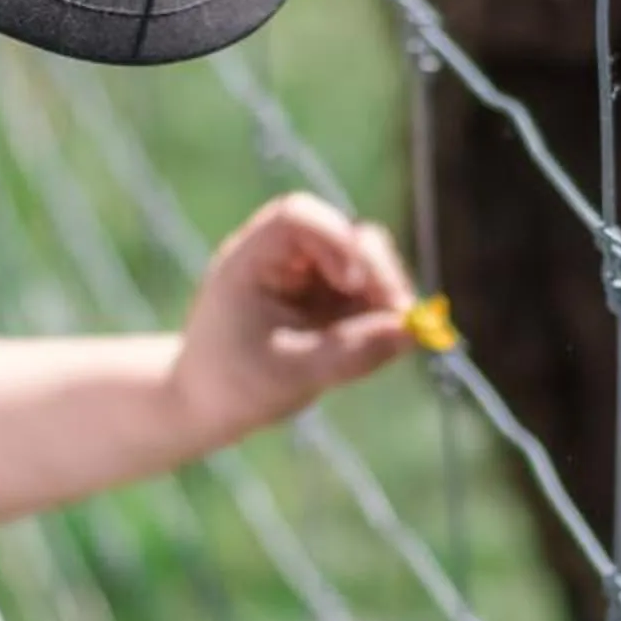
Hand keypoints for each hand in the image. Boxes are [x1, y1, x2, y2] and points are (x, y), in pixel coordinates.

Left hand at [173, 193, 415, 442]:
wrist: (208, 403)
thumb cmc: (235, 385)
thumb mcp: (293, 375)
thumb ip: (352, 353)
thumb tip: (413, 331)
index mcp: (252, 259)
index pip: (297, 217)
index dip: (334, 238)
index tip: (351, 282)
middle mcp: (284, 256)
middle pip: (345, 233)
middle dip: (378, 271)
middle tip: (400, 315)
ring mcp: (310, 273)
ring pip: (368, 260)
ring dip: (387, 292)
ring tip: (395, 335)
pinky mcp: (330, 296)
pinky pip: (372, 291)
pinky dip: (384, 312)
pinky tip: (385, 340)